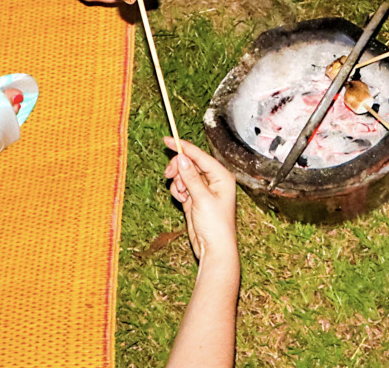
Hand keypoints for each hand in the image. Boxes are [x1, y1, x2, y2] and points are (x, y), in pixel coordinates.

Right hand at [164, 138, 237, 263]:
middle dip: (178, 168)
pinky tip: (182, 200)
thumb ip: (191, 177)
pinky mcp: (194, 198)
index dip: (183, 147)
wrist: (214, 248)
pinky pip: (181, 186)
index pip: (200, 156)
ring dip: (178, 182)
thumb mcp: (202, 198)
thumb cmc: (216, 225)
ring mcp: (203, 189)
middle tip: (168, 175)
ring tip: (182, 195)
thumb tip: (181, 158)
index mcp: (221, 176)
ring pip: (183, 175)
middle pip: (190, 163)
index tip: (167, 139)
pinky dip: (178, 191)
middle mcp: (214, 180)